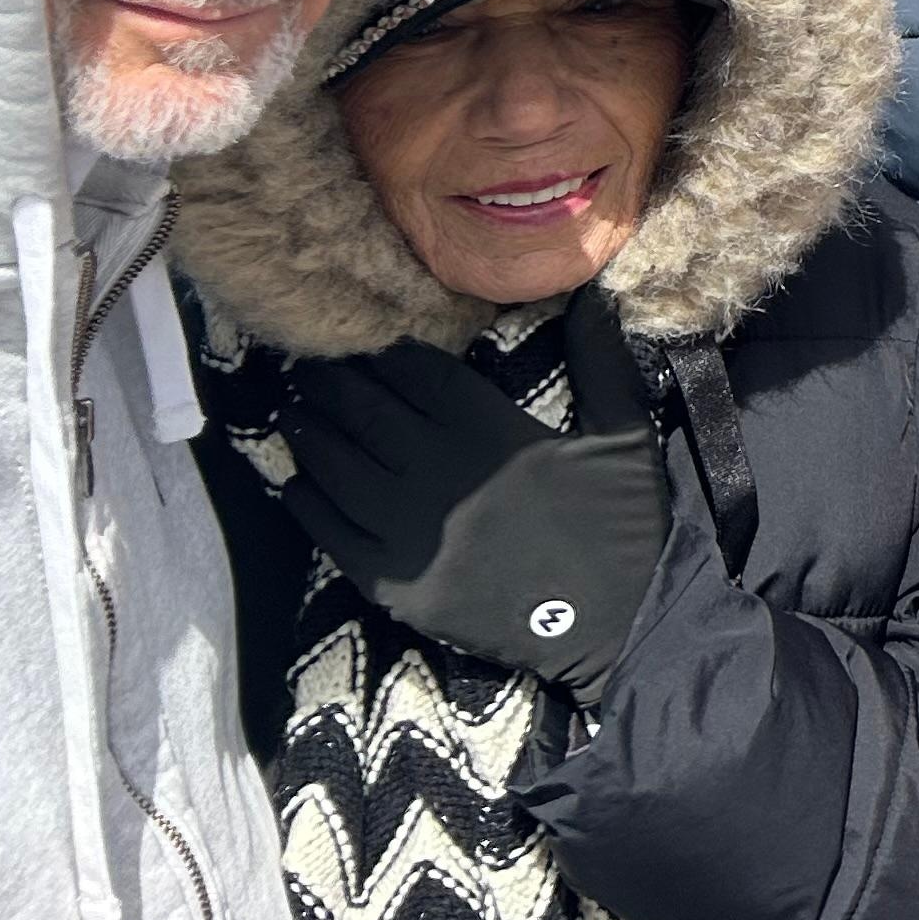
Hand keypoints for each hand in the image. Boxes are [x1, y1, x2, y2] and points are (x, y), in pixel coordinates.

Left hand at [279, 287, 671, 700]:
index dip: (389, 355)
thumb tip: (591, 295)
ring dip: (310, 436)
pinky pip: (334, 535)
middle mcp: (439, 476)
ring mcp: (410, 533)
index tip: (366, 339)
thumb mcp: (626, 433)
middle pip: (368, 415)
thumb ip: (600, 361)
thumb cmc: (622, 525)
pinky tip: (295, 484)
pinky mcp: (396, 585)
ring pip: (339, 471)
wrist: (616, 623)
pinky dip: (308, 504)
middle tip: (306, 366)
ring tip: (292, 411)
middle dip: (334, 386)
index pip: (421, 377)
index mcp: (492, 433)